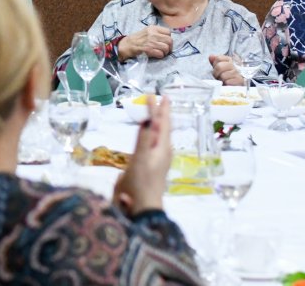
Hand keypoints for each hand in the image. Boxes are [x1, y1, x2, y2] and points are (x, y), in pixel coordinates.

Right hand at [113, 95, 172, 214]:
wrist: (143, 209)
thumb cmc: (141, 184)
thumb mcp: (141, 159)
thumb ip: (144, 139)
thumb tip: (149, 120)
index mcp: (160, 148)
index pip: (160, 123)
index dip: (157, 109)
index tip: (153, 94)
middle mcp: (162, 152)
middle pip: (163, 128)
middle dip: (160, 113)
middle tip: (160, 97)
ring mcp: (158, 159)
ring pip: (161, 135)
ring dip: (159, 121)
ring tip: (158, 112)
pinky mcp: (152, 166)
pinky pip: (155, 142)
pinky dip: (153, 133)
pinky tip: (151, 135)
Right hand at [119, 26, 173, 60]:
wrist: (127, 44)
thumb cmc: (138, 38)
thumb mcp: (147, 31)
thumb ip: (157, 33)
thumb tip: (168, 38)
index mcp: (153, 28)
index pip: (168, 32)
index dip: (169, 38)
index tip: (166, 42)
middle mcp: (153, 34)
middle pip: (169, 40)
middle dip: (169, 47)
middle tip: (166, 50)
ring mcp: (150, 41)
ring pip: (166, 48)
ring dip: (165, 52)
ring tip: (162, 53)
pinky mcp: (148, 49)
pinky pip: (160, 54)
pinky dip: (160, 56)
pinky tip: (157, 55)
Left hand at [209, 54, 243, 85]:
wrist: (235, 86)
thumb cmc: (225, 76)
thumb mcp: (219, 69)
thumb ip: (214, 62)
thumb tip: (210, 56)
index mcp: (229, 60)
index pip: (218, 58)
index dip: (214, 65)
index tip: (216, 70)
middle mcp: (233, 65)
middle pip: (219, 67)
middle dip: (216, 73)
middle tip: (218, 77)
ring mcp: (237, 72)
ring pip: (223, 76)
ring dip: (221, 80)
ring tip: (223, 81)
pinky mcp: (239, 80)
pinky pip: (227, 82)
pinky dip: (226, 84)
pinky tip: (227, 84)